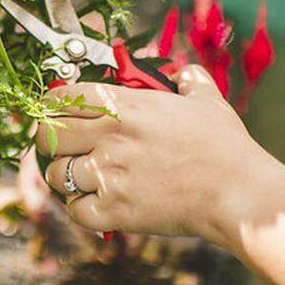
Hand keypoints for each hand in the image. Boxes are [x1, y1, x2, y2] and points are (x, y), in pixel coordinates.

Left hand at [34, 66, 282, 251]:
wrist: (237, 191)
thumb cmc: (224, 145)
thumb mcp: (207, 100)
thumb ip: (190, 81)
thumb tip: (187, 73)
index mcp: (125, 105)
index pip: (62, 97)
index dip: (50, 105)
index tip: (52, 112)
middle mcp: (110, 136)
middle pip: (48, 136)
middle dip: (48, 142)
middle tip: (60, 148)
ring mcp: (111, 174)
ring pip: (56, 175)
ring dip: (63, 177)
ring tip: (79, 178)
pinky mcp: (116, 210)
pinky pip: (74, 210)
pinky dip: (78, 209)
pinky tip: (93, 204)